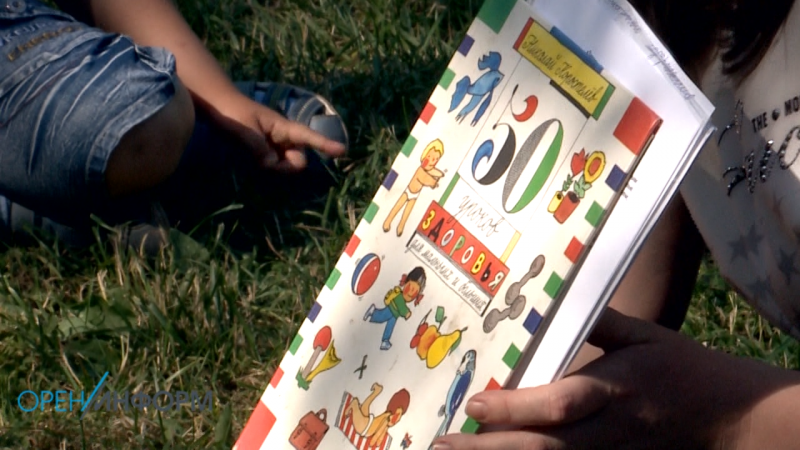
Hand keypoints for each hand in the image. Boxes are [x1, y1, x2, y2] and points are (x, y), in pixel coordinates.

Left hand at [212, 94, 345, 171]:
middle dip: (286, 167)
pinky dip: (266, 167)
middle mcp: (283, 138)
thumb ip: (260, 150)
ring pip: (284, 166)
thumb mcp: (246, 131)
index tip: (343, 151)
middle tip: (262, 160)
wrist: (217, 104)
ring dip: (273, 168)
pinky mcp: (264, 152)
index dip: (325, 145)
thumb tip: (271, 165)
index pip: (308, 137)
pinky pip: (272, 166)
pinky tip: (252, 157)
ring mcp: (274, 145)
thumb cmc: (233, 112)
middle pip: (298, 161)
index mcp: (284, 127)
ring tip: (252, 155)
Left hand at [433, 308, 799, 449]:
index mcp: (613, 390)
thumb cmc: (681, 368)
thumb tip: (555, 297)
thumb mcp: (647, 335)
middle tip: (443, 443)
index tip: (476, 402)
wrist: (728, 417)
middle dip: (490, 448)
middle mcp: (606, 430)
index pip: (559, 404)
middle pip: (543, 446)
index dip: (516, 407)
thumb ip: (600, 320)